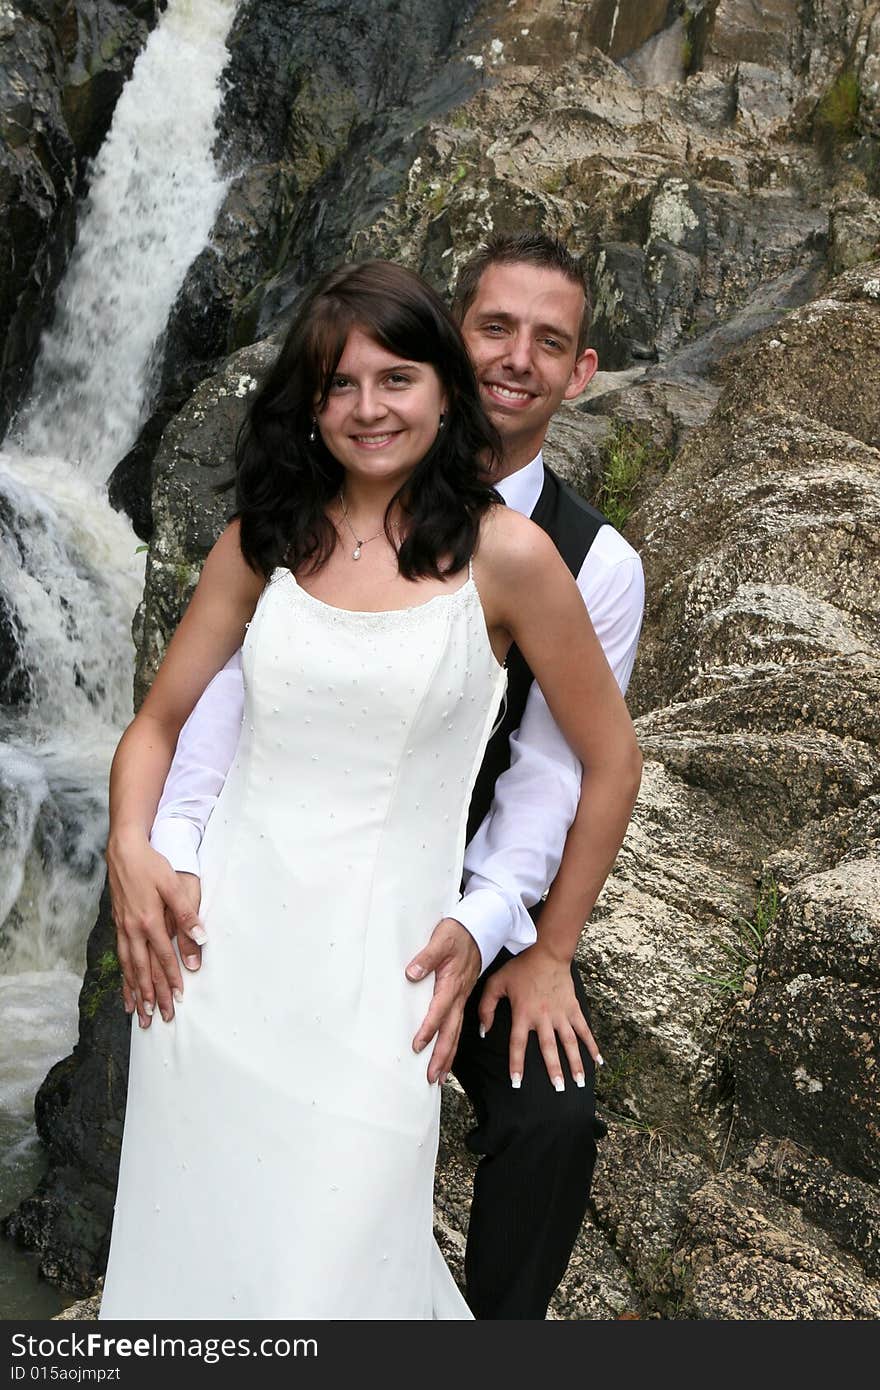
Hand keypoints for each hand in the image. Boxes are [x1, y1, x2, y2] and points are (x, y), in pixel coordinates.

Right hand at [106, 829, 203, 1028]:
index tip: (179, 998)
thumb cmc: (151, 866)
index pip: (164, 958)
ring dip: (135, 993)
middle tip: (159, 1019)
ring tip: (140, 1014)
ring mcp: (122, 929)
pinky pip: (120, 959)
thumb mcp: (173, 885)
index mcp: (149, 921)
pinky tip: (126, 990)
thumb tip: (201, 938)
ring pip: (128, 969)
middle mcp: (133, 930)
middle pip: (144, 970)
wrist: (123, 851)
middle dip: (153, 996)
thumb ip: (187, 914)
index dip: (172, 979)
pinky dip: (123, 978)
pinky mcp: (118, 926)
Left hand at [405, 917, 480, 1084]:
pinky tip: (448, 1053)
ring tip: (439, 1076)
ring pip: (456, 1031)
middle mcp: (459, 994)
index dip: (429, 1028)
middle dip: (442, 1055)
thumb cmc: (459, 932)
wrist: (481, 926)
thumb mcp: (441, 939)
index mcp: (452, 982)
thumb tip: (411, 973)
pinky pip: (458, 1023)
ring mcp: (463, 997)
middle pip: (451, 1030)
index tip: (417, 1045)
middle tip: (432, 1077)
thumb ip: (426, 956)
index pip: (439, 1010)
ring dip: (448, 1054)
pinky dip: (453, 1042)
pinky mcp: (462, 996)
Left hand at [478, 944, 601, 1088]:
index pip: (518, 1044)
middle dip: (554, 1070)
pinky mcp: (574, 1008)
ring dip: (576, 1063)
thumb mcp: (496, 983)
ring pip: (570, 1043)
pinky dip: (592, 1045)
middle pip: (549, 1048)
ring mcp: (561, 1014)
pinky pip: (584, 1030)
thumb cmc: (520, 968)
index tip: (517, 1083)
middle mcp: (544, 1017)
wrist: (546, 952)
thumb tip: (484, 1031)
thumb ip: (486, 1007)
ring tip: (579, 1082)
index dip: (517, 1064)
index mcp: (523, 1013)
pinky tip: (599, 1061)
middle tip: (558, 1089)